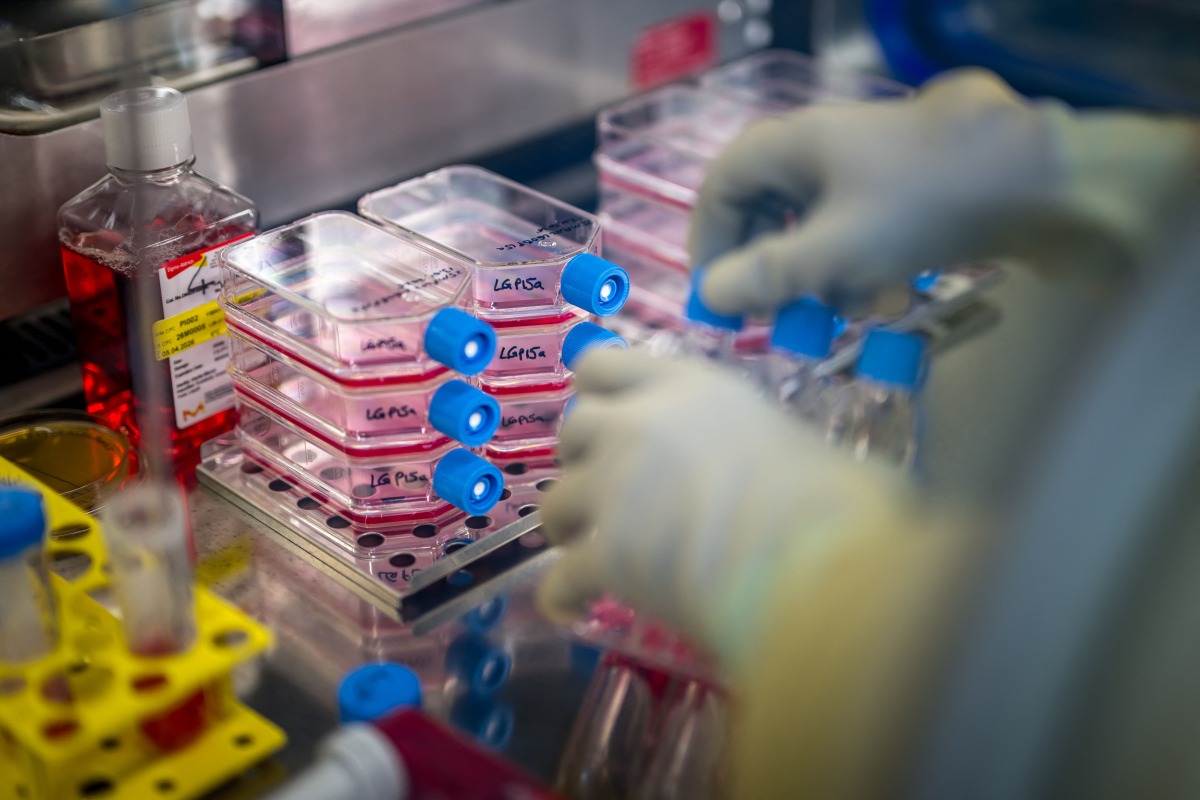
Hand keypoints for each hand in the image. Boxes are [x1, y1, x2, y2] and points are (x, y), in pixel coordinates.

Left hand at [536, 348, 913, 658]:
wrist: (816, 564)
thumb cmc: (835, 499)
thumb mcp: (797, 441)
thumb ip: (761, 442)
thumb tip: (784, 471)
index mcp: (689, 387)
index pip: (606, 364)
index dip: (599, 393)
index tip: (609, 417)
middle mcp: (638, 426)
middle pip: (574, 428)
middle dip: (583, 458)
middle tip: (608, 486)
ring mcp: (614, 489)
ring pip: (554, 502)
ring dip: (567, 524)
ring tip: (585, 550)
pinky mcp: (606, 555)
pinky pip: (561, 579)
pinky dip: (563, 595)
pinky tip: (572, 608)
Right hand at [690, 68, 1199, 315]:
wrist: (1043, 183)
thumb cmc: (923, 207)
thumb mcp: (833, 250)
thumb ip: (765, 277)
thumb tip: (711, 294)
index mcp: (795, 145)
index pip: (723, 187)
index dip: (710, 244)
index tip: (716, 298)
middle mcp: (825, 150)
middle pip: (768, 212)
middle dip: (770, 271)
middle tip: (774, 318)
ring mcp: (870, 170)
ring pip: (815, 230)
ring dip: (818, 279)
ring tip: (838, 316)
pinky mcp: (907, 194)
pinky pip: (859, 234)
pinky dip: (860, 270)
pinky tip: (883, 299)